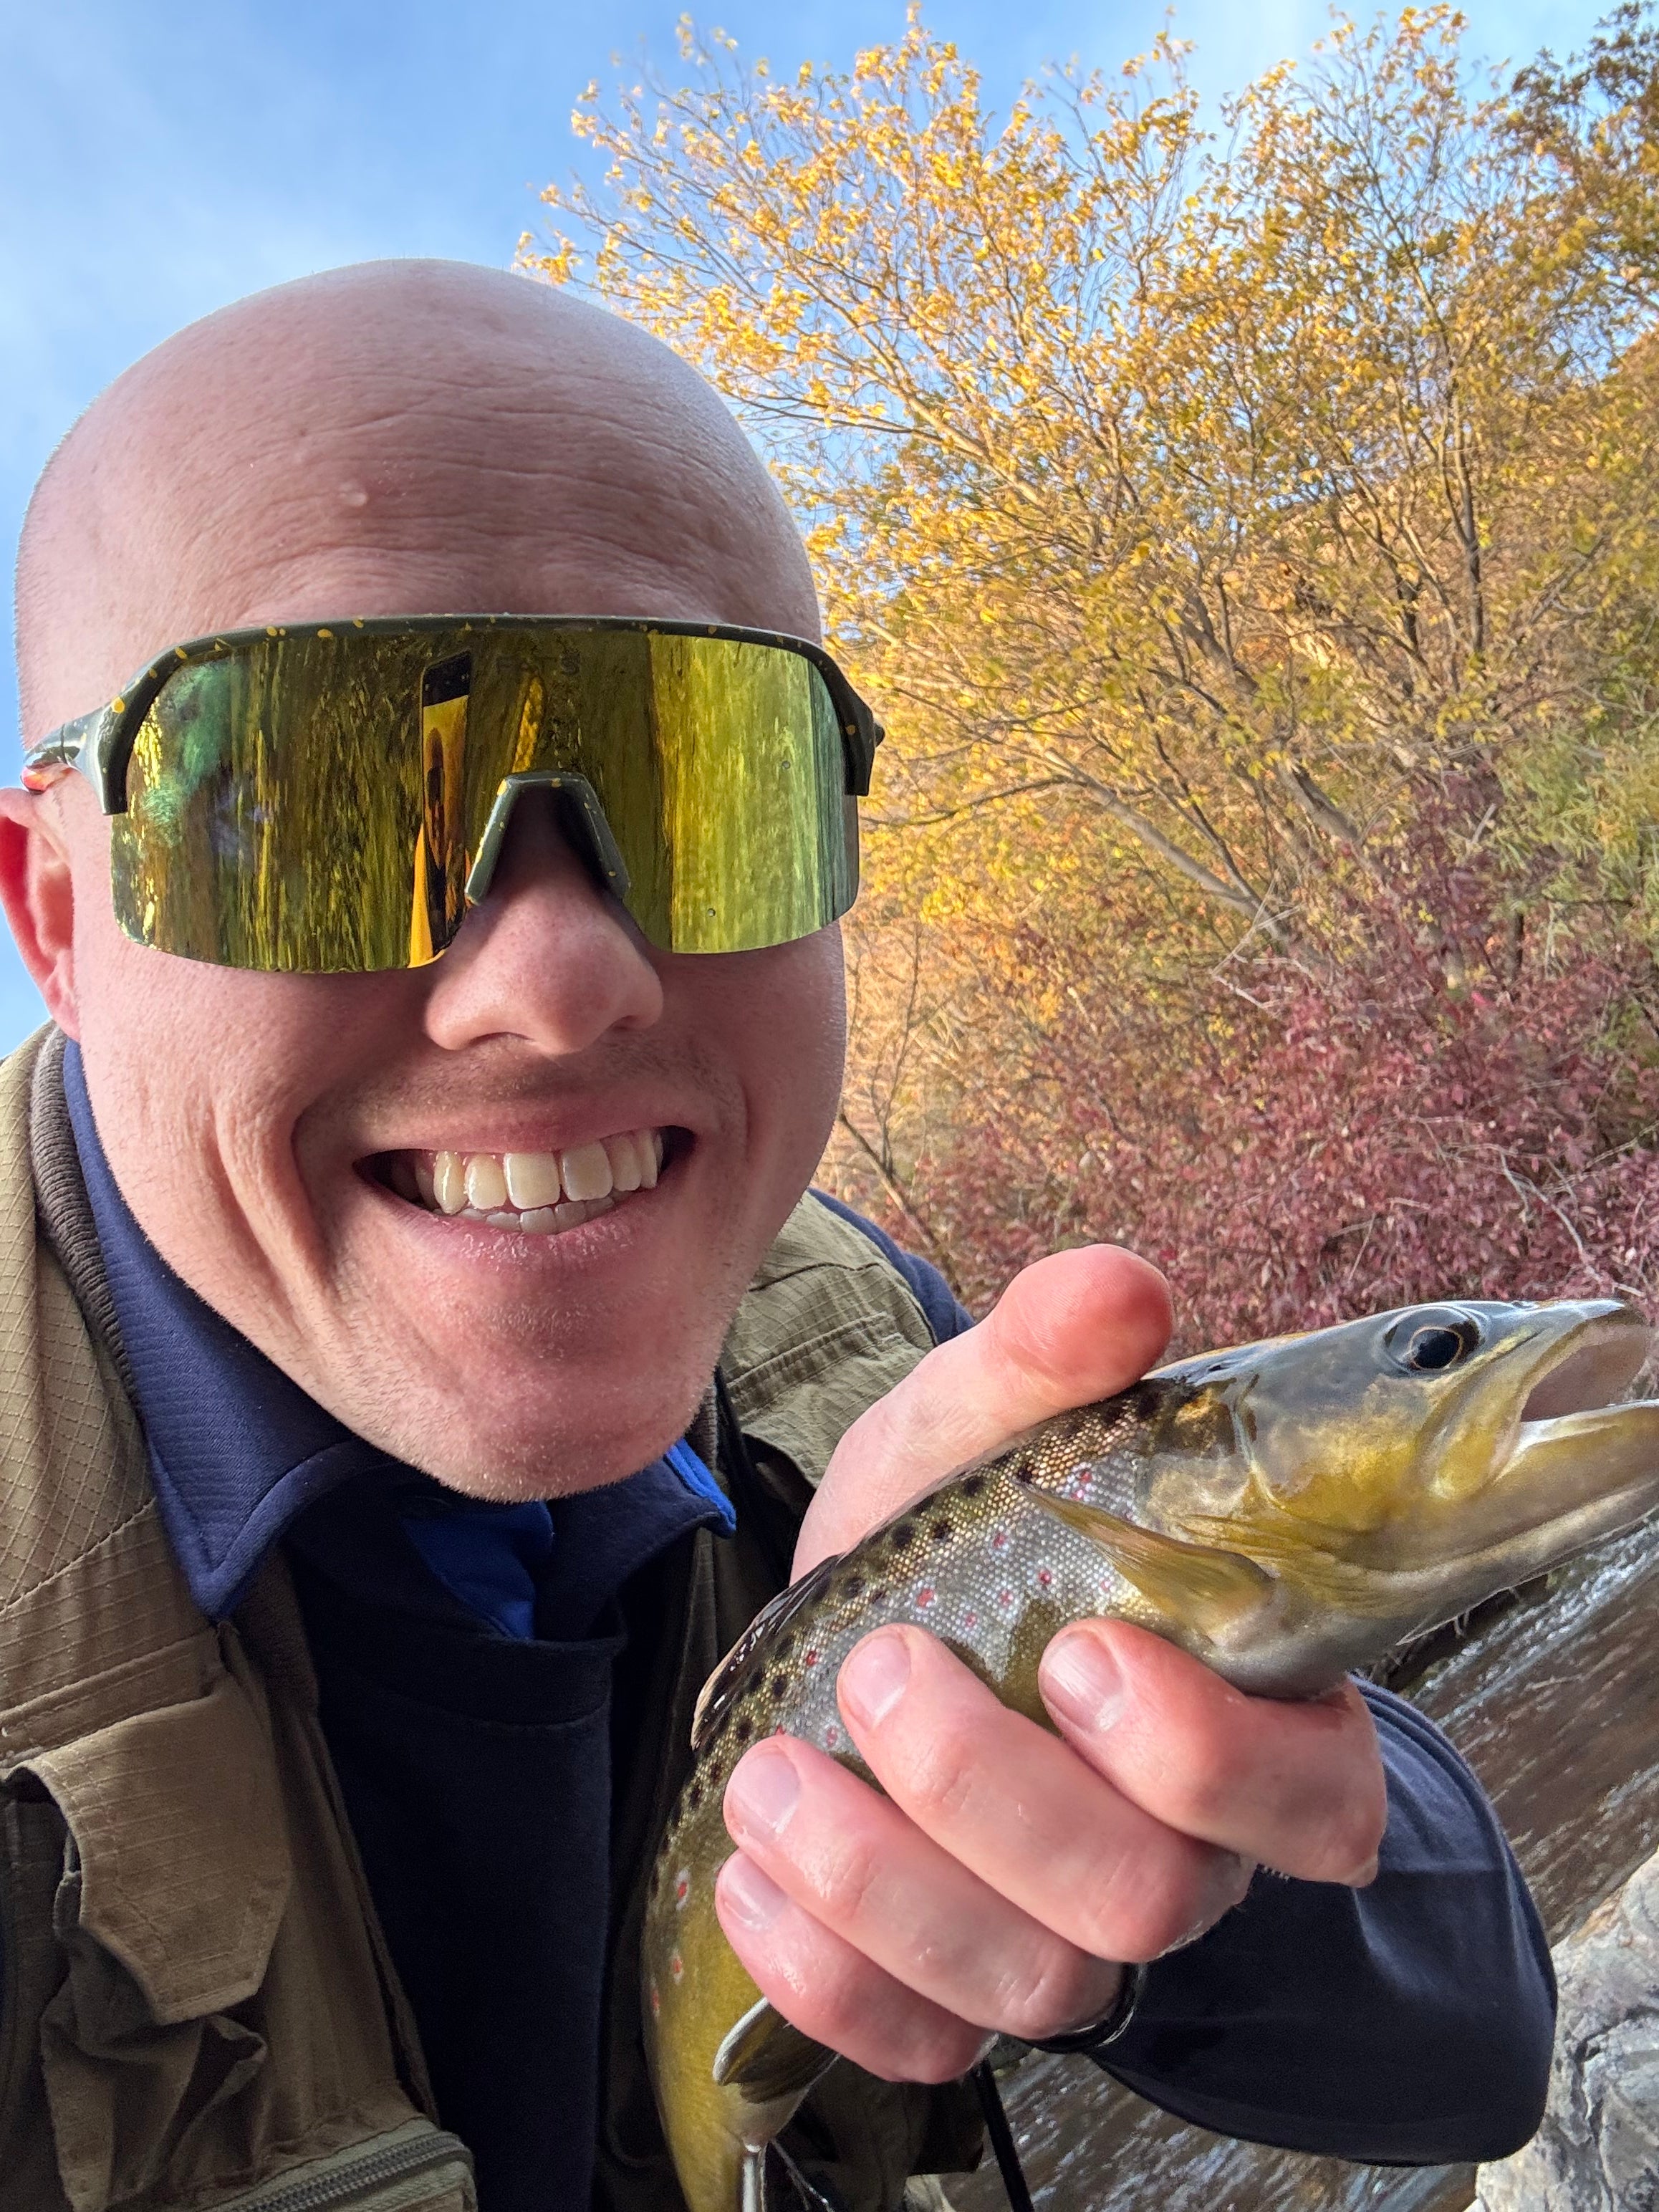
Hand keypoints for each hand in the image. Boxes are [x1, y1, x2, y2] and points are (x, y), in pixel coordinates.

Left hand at [714, 1246, 1388, 2082]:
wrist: (880, 1611)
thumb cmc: (967, 1518)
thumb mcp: (991, 1422)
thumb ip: (1052, 1356)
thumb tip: (1119, 1287)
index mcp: (1251, 1715)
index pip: (1309, 1798)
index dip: (1205, 1755)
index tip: (1084, 1652)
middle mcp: (1184, 1853)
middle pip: (1141, 1900)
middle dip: (993, 1794)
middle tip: (879, 1666)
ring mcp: (1070, 1940)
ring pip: (1027, 1987)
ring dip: (881, 1882)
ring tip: (773, 1769)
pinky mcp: (957, 1998)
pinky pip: (917, 2044)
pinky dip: (825, 1975)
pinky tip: (751, 1874)